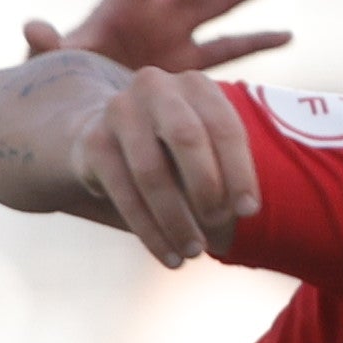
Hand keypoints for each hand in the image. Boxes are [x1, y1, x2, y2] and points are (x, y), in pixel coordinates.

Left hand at [33, 0, 297, 80]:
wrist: (77, 111)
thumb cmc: (59, 81)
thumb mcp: (52, 64)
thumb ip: (46, 46)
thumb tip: (31, 26)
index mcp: (123, 2)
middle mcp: (157, 11)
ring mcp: (177, 36)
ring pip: (226, 3)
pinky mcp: (188, 66)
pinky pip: (228, 50)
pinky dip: (256, 43)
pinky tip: (287, 34)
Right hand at [43, 59, 252, 267]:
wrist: (108, 136)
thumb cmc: (174, 151)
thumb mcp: (205, 147)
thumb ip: (226, 170)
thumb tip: (245, 213)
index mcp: (195, 84)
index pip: (224, 125)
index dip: (239, 170)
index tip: (248, 211)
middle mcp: (155, 86)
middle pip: (186, 137)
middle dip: (206, 189)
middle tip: (220, 230)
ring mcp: (119, 111)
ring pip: (151, 172)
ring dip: (176, 220)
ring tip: (195, 253)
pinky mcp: (94, 142)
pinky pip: (124, 193)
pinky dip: (150, 232)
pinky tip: (169, 257)